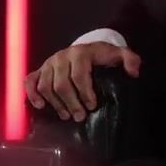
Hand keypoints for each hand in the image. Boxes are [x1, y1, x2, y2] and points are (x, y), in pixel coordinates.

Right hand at [24, 42, 140, 121]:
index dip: (85, 92)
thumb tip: (133, 73)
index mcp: (81, 53)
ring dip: (55, 104)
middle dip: (71, 102)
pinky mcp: (40, 69)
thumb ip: (130, 60)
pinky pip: (31, 81)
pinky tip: (40, 106)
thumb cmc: (105, 55)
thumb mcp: (120, 54)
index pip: (79, 75)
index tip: (92, 106)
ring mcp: (49, 63)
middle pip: (61, 84)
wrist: (89, 49)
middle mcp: (62, 57)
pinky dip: (32, 94)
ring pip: (46, 86)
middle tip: (80, 117)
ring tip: (67, 116)